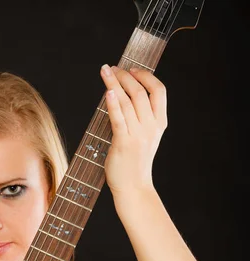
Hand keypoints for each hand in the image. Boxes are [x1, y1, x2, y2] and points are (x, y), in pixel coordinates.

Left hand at [100, 64, 167, 197]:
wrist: (133, 187)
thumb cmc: (135, 162)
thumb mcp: (145, 136)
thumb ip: (140, 117)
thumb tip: (123, 94)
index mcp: (160, 123)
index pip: (159, 91)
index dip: (145, 76)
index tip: (132, 70)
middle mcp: (151, 127)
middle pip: (140, 92)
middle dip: (125, 76)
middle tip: (112, 68)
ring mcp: (138, 135)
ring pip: (128, 101)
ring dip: (115, 83)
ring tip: (105, 71)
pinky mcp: (124, 142)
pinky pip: (118, 118)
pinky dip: (113, 103)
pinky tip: (108, 91)